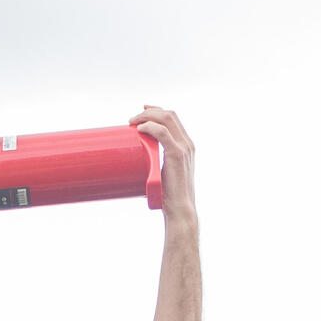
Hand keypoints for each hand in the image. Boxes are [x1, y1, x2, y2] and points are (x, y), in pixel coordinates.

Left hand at [131, 105, 194, 221]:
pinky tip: (140, 129)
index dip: (157, 111)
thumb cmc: (169, 197)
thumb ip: (157, 165)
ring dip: (147, 116)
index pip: (174, 119)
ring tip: (133, 123)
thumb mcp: (165, 175)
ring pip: (166, 119)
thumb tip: (137, 164)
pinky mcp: (176, 155)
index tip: (142, 111)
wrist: (180, 209)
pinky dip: (150, 127)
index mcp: (186, 146)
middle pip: (170, 114)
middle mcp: (188, 144)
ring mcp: (184, 148)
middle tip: (133, 118)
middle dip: (150, 111)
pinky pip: (162, 132)